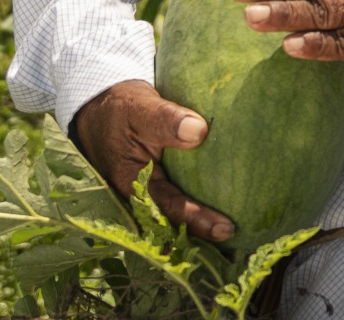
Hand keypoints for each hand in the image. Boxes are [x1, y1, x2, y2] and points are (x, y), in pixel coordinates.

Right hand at [71, 79, 233, 241]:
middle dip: (207, 230)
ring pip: (180, 210)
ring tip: (240, 229)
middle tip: (240, 235)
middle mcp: (142, 195)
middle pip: (178, 219)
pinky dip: (201, 199)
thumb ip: (165, 120)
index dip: (198, 220)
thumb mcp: (140, 109)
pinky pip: (182, 195)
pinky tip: (228, 200)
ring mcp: (151, 190)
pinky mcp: (161, 181)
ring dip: (205, 221)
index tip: (226, 228)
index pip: (170, 208)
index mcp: (133, 185)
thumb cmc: (121, 109)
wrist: (102, 108)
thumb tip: (199, 132)